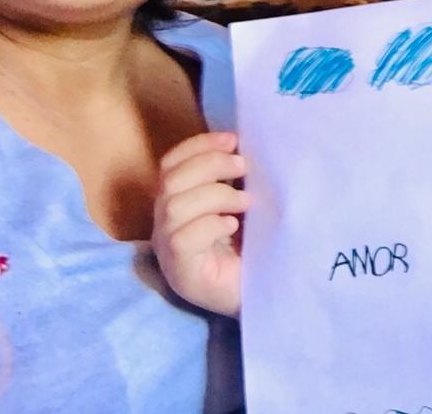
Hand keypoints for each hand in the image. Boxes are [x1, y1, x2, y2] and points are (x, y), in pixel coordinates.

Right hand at [152, 131, 249, 316]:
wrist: (266, 293)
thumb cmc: (256, 246)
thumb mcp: (244, 204)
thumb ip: (236, 178)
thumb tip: (243, 146)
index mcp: (178, 203)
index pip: (170, 164)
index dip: (198, 145)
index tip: (233, 139)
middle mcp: (165, 225)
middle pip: (170, 180)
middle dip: (210, 165)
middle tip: (244, 168)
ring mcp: (169, 251)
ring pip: (175, 206)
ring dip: (216, 195)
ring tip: (247, 202)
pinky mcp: (181, 273)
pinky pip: (182, 238)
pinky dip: (211, 224)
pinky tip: (233, 227)